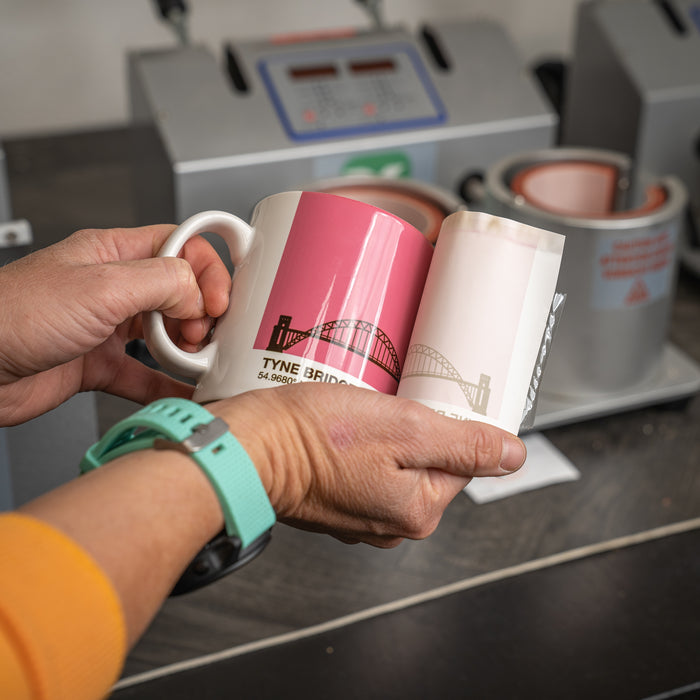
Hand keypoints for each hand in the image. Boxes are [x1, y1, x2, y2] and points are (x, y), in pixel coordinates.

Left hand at [0, 225, 230, 425]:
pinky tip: (186, 391)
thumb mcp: (101, 287)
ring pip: (167, 332)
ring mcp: (107, 327)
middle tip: (204, 334)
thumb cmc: (13, 315)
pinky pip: (146, 374)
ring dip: (189, 348)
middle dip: (202, 314)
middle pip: (180, 292)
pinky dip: (169, 383)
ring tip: (196, 361)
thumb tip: (199, 295)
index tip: (219, 301)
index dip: (208, 272)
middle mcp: (114, 287)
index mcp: (115, 253)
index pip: (181, 247)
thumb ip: (162, 282)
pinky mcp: (99, 364)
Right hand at [209, 382, 526, 547]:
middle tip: (389, 399)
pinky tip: (341, 423)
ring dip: (384, 431)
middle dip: (413, 426)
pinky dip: (358, 443)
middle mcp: (389, 522)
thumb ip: (463, 445)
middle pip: (426, 461)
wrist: (246, 448)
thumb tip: (512, 456)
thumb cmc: (315, 438)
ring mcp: (357, 513)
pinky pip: (362, 465)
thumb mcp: (404, 429)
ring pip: (392, 460)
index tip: (428, 399)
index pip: (460, 461)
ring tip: (362, 408)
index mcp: (416, 511)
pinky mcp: (332, 498)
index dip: (448, 423)